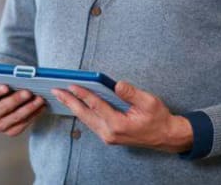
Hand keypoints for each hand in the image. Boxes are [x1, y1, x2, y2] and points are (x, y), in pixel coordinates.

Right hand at [0, 82, 45, 135]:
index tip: (6, 87)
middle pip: (2, 109)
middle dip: (16, 100)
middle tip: (28, 91)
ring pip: (15, 118)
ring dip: (29, 108)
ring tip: (40, 98)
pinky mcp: (10, 131)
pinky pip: (23, 124)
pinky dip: (33, 115)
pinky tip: (42, 106)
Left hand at [52, 81, 192, 152]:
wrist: (165, 136)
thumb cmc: (158, 118)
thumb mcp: (149, 102)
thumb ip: (131, 93)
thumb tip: (116, 84)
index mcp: (118, 124)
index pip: (95, 105)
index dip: (82, 94)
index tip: (71, 84)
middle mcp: (110, 133)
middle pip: (84, 115)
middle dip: (69, 101)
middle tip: (55, 91)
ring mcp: (108, 136)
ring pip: (86, 120)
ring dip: (73, 107)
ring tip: (61, 96)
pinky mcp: (109, 136)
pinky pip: (91, 123)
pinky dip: (82, 112)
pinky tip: (76, 105)